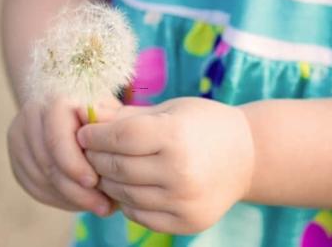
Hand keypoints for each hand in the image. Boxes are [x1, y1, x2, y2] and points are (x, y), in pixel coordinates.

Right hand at [7, 95, 121, 215]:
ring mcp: (20, 138)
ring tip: (98, 206)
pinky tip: (80, 203)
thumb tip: (115, 155)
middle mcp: (32, 116)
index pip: (57, 138)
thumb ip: (111, 129)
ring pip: (41, 179)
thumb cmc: (98, 111)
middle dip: (76, 190)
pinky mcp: (16, 158)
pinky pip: (34, 187)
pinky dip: (59, 199)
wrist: (69, 104)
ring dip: (70, 198)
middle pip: (48, 163)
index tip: (94, 182)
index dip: (74, 164)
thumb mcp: (110, 112)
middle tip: (103, 206)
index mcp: (56, 102)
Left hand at [77, 97, 254, 232]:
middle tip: (89, 151)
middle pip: (118, 167)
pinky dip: (127, 202)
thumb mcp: (170, 109)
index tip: (84, 134)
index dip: (95, 135)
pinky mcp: (188, 222)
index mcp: (175, 136)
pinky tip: (128, 187)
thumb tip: (87, 114)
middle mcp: (180, 171)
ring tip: (106, 168)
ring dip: (107, 181)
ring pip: (124, 194)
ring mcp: (185, 201)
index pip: (119, 137)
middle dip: (95, 158)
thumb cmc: (204, 124)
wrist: (247, 156)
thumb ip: (127, 116)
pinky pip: (140, 216)